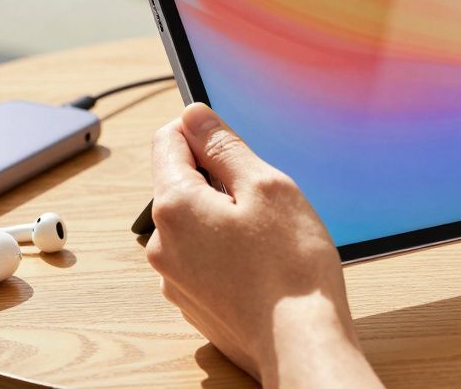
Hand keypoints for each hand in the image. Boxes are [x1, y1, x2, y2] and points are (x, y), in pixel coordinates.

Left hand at [147, 103, 381, 387]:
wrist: (300, 344)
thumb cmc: (291, 267)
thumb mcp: (266, 186)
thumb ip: (224, 146)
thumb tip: (194, 116)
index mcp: (174, 206)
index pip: (168, 140)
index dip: (202, 130)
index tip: (233, 141)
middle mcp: (161, 243)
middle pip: (180, 183)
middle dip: (219, 178)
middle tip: (265, 195)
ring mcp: (173, 278)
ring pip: (194, 222)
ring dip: (224, 215)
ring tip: (269, 235)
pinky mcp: (192, 301)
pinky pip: (202, 256)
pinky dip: (226, 249)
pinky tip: (261, 262)